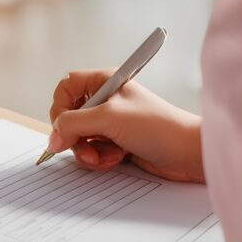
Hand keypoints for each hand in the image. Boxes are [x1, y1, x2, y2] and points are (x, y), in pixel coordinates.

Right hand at [48, 69, 204, 182]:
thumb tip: (53, 139)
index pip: (66, 89)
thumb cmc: (156, 126)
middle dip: (76, 138)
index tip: (63, 127)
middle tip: (87, 149)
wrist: (188, 153)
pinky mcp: (117, 143)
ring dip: (89, 152)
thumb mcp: (108, 118)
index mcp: (104, 82)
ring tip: (107, 156)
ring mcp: (111, 123)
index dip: (60, 108)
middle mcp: (106, 100)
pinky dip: (100, 159)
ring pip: (80, 139)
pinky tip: (118, 159)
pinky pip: (94, 152)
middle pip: (70, 118)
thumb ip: (72, 125)